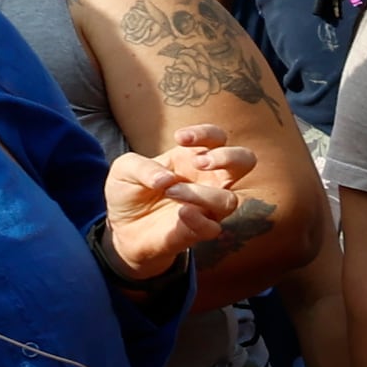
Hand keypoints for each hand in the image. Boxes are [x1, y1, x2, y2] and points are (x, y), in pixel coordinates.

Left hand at [102, 124, 257, 278]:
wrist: (121, 229)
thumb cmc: (129, 192)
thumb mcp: (124, 169)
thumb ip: (141, 166)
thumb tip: (167, 179)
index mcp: (193, 159)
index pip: (217, 138)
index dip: (206, 134)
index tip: (179, 139)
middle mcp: (209, 181)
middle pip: (246, 161)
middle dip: (228, 157)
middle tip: (198, 163)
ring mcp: (208, 208)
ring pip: (228, 199)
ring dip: (200, 194)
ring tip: (171, 192)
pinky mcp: (199, 232)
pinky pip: (212, 228)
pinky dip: (198, 219)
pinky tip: (181, 213)